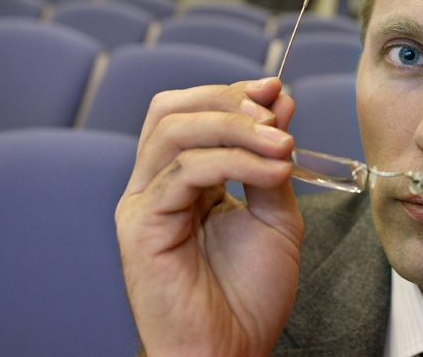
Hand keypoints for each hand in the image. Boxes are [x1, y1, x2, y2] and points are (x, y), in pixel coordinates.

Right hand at [115, 77, 302, 356]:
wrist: (231, 351)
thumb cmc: (248, 294)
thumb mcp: (275, 216)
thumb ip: (272, 163)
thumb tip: (280, 104)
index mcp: (182, 178)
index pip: (192, 112)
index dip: (233, 94)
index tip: (277, 92)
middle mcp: (155, 183)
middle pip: (173, 110)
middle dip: (228, 102)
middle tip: (275, 115)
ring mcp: (143, 201)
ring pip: (175, 131)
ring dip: (236, 129)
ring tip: (281, 146)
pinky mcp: (141, 224)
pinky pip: (183, 171)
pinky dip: (233, 162)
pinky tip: (272, 173)